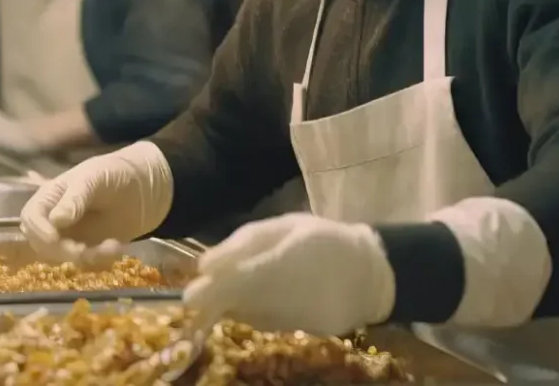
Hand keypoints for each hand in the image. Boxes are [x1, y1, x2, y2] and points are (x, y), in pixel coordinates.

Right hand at [19, 141, 173, 262]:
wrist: (143, 188)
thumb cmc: (113, 173)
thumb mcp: (94, 178)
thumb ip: (75, 197)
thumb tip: (56, 220)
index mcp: (50, 198)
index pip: (31, 217)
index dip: (38, 230)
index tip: (53, 239)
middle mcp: (53, 220)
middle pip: (41, 243)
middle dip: (61, 250)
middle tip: (84, 250)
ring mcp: (69, 237)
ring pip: (63, 257)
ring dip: (85, 257)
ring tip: (112, 246)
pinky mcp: (87, 250)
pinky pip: (84, 263)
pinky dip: (99, 260)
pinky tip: (117, 247)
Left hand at [183, 213, 395, 336]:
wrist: (368, 273)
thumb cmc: (324, 240)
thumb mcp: (284, 227)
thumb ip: (242, 245)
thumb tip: (204, 266)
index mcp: (278, 265)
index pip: (230, 287)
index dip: (206, 294)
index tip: (191, 293)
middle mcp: (281, 298)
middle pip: (231, 307)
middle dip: (214, 300)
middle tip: (206, 289)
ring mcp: (288, 320)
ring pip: (243, 315)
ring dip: (235, 302)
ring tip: (250, 279)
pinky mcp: (294, 332)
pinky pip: (261, 321)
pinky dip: (254, 309)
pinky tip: (270, 292)